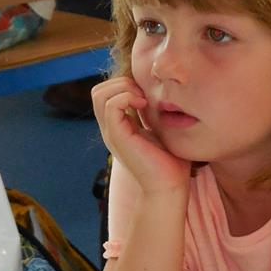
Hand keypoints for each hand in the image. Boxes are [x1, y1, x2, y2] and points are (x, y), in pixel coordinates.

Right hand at [92, 77, 189, 193]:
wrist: (169, 187)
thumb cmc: (172, 164)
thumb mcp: (161, 133)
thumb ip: (154, 116)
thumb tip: (163, 99)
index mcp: (119, 127)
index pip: (107, 94)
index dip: (125, 85)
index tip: (148, 95)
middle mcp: (111, 129)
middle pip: (98, 91)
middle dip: (122, 83)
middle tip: (144, 95)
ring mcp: (112, 133)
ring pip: (100, 94)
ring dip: (123, 88)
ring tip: (143, 100)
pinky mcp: (118, 137)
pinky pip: (111, 106)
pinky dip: (127, 98)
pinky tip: (144, 106)